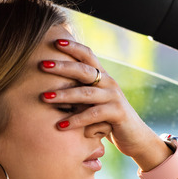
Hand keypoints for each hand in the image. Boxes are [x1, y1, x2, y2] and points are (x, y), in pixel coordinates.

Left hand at [39, 39, 169, 169]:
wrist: (135, 136)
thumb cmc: (107, 120)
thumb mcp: (92, 103)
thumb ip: (78, 94)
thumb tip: (48, 90)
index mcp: (102, 76)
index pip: (88, 55)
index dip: (73, 47)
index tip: (55, 41)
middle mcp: (109, 83)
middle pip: (84, 70)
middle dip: (62, 67)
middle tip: (42, 65)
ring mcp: (114, 97)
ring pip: (85, 93)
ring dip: (63, 95)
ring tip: (44, 98)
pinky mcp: (118, 112)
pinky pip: (93, 114)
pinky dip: (76, 120)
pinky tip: (61, 126)